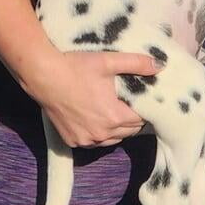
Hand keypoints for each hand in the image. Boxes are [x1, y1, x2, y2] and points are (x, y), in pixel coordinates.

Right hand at [23, 48, 158, 147]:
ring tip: (112, 112)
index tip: (139, 100)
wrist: (43, 76)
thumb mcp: (108, 61)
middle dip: (131, 120)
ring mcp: (86, 140)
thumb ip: (136, 63)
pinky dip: (97, 135)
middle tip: (127, 104)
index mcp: (115, 117)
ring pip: (112, 140)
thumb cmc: (76, 67)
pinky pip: (93, 143)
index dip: (142, 110)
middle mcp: (102, 134)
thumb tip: (161, 66)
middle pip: (128, 132)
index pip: (141, 120)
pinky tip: (94, 119)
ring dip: (116, 130)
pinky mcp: (72, 141)